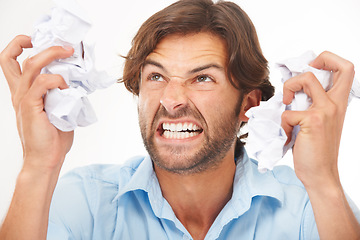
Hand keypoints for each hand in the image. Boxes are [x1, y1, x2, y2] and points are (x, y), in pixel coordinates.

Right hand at [0, 35, 74, 172]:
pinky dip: (58, 80)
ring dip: (52, 55)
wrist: (46, 159)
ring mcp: (23, 99)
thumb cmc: (52, 137)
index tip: (38, 41)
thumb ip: (61, 93)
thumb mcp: (58, 108)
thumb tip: (77, 80)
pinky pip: (43, 83)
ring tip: (69, 55)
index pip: (11, 62)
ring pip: (32, 65)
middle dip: (35, 44)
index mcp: (24, 92)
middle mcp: (19, 93)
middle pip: (14, 58)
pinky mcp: (31, 107)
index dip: (19, 46)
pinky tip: (67, 88)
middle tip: (63, 46)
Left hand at [281, 51, 353, 187]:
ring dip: (288, 88)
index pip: (346, 68)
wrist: (320, 175)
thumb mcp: (317, 122)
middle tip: (294, 89)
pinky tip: (287, 136)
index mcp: (338, 103)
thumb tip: (290, 92)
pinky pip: (288, 112)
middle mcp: (335, 103)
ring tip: (287, 106)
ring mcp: (325, 110)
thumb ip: (310, 104)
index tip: (311, 69)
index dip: (328, 59)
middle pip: (329, 65)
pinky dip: (282, 123)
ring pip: (305, 78)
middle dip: (306, 67)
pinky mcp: (312, 121)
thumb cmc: (315, 149)